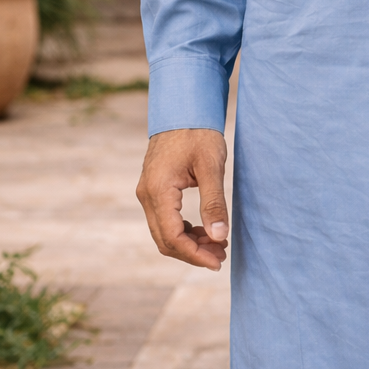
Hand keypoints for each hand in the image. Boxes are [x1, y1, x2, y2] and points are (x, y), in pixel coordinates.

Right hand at [137, 128, 228, 270]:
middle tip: (221, 255)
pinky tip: (205, 229)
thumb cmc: (198, 133)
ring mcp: (148, 192)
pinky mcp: (154, 189)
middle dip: (193, 253)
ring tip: (217, 244)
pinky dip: (184, 230)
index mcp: (159, 190)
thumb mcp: (211, 166)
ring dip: (189, 243)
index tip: (217, 261)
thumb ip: (214, 202)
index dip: (194, 255)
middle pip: (165, 240)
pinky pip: (165, 219)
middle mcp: (147, 194)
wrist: (183, 108)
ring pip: (164, 232)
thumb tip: (218, 236)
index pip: (172, 237)